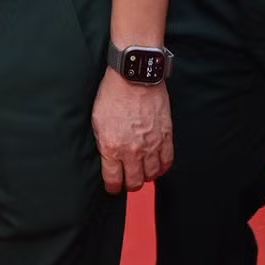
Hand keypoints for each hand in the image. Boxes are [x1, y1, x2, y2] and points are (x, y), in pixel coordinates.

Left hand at [92, 70, 171, 194]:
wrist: (134, 76)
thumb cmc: (112, 94)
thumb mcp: (97, 120)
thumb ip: (102, 143)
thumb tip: (107, 158)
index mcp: (111, 147)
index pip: (113, 180)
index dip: (113, 188)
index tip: (113, 188)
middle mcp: (132, 150)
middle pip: (134, 182)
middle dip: (130, 185)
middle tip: (128, 182)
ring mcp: (151, 145)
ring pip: (151, 175)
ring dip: (146, 177)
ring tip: (142, 173)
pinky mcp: (165, 136)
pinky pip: (167, 162)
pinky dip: (162, 168)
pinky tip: (157, 167)